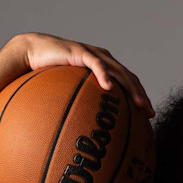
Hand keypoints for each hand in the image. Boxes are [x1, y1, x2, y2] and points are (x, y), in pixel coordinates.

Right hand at [11, 32, 154, 116]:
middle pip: (130, 78)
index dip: (140, 97)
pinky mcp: (81, 52)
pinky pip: (96, 64)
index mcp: (105, 68)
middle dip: (141, 96)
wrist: (33, 52)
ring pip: (119, 71)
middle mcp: (104, 60)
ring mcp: (94, 55)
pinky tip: (110, 88)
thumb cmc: (50, 74)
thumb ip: (81, 104)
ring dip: (130, 88)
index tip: (147, 116)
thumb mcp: (69, 91)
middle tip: (149, 114)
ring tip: (138, 104)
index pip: (129, 82)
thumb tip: (84, 130)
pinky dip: (104, 75)